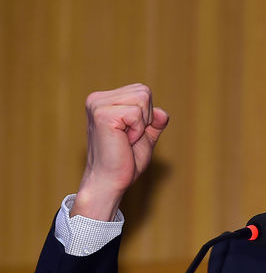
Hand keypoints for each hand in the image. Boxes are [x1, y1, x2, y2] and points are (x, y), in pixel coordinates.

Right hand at [71, 83, 168, 219]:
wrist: (110, 182)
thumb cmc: (125, 162)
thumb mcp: (145, 137)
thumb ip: (154, 121)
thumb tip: (162, 112)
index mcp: (105, 100)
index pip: (141, 91)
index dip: (147, 115)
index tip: (132, 134)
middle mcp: (97, 99)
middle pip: (143, 91)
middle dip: (146, 117)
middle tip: (130, 137)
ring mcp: (97, 105)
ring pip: (142, 98)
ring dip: (142, 124)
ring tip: (126, 139)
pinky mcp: (102, 115)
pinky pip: (137, 113)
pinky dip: (137, 130)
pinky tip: (124, 141)